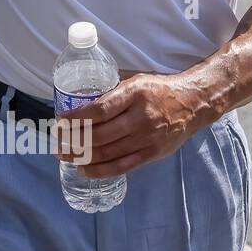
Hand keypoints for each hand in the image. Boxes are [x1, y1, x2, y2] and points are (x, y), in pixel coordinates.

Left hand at [54, 71, 211, 178]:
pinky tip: (84, 169)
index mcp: (134, 95)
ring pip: (109, 153)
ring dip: (82, 157)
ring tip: (64, 155)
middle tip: (57, 141)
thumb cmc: (158, 89)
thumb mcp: (134, 80)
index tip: (60, 121)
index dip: (76, 119)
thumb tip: (80, 98)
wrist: (193, 104)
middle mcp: (141, 118)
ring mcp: (148, 139)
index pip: (100, 110)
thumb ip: (111, 90)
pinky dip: (100, 170)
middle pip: (100, 135)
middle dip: (74, 140)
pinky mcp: (153, 154)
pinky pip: (122, 166)